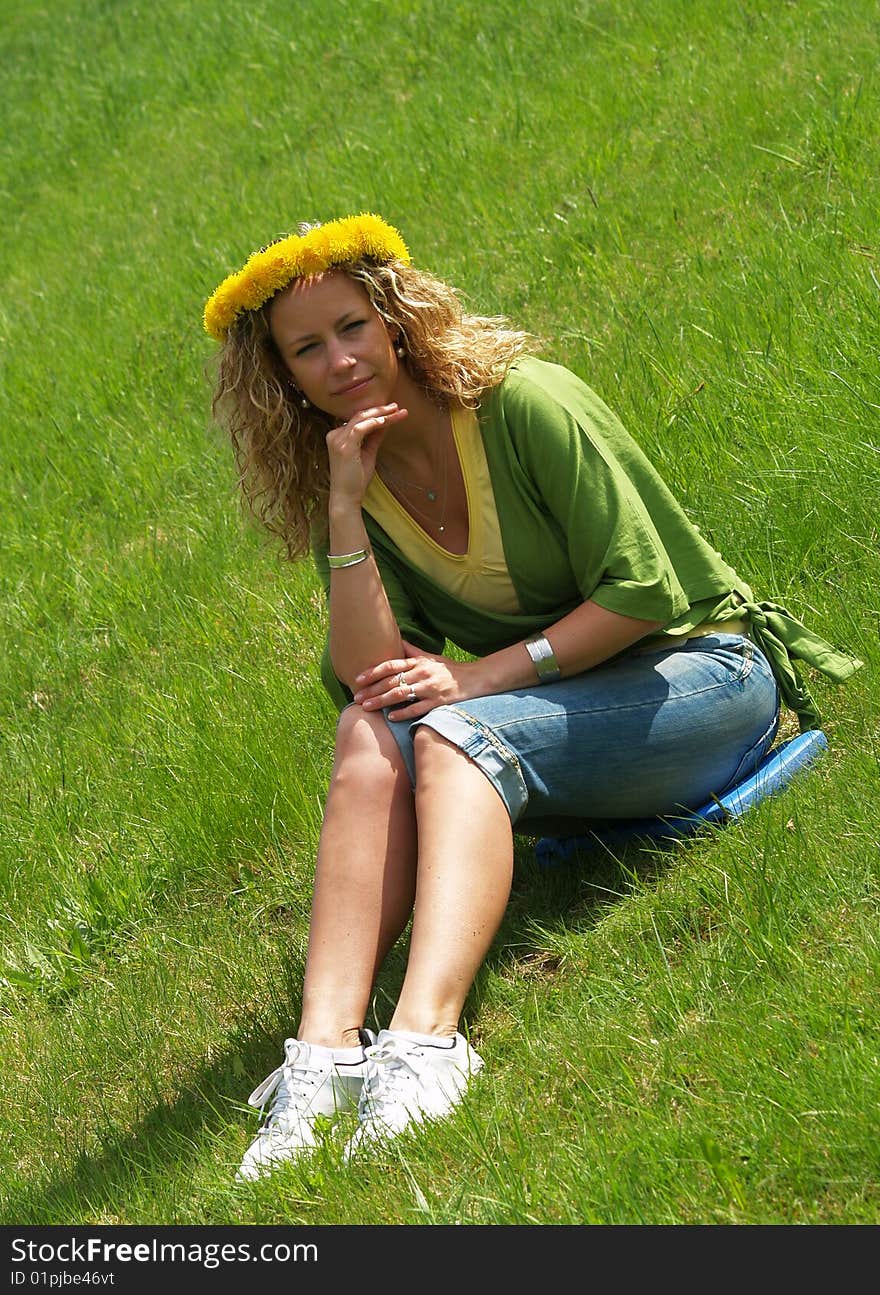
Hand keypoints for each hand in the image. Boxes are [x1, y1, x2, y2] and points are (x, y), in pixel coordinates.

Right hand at [326, 404, 407, 507]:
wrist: (346, 497)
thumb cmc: (356, 479)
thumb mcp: (368, 453)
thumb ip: (374, 437)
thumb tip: (385, 423)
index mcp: (338, 435)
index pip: (359, 419)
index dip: (376, 413)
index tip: (393, 410)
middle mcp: (335, 435)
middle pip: (360, 416)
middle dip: (380, 409)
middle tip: (397, 406)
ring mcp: (337, 440)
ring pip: (361, 419)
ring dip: (380, 414)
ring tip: (396, 411)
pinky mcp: (343, 447)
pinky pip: (360, 428)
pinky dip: (373, 423)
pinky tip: (386, 421)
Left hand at [352, 640, 482, 719]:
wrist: (475, 679)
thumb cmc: (450, 669)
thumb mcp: (430, 657)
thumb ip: (412, 651)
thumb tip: (397, 639)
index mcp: (418, 663)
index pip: (391, 665)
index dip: (373, 672)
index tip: (358, 679)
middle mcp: (422, 674)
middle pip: (392, 681)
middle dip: (372, 689)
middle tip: (356, 697)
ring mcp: (430, 688)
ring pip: (401, 694)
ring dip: (382, 701)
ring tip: (367, 707)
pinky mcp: (438, 702)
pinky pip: (417, 709)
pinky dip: (403, 712)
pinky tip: (390, 717)